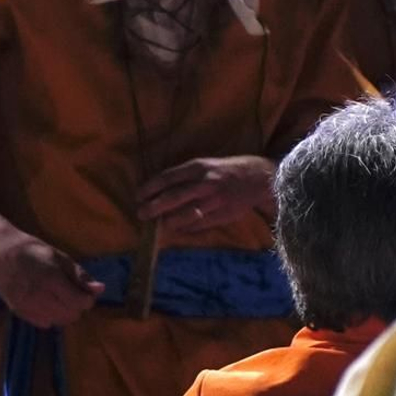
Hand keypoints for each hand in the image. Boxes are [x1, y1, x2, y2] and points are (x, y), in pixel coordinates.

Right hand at [0, 229, 102, 327]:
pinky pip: (44, 324)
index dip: (87, 299)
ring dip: (64, 313)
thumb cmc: (32, 251)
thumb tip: (100, 290)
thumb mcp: (60, 257)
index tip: (85, 292)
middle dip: (77, 307)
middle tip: (72, 294)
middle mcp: (40, 296)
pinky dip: (50, 317)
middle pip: (71, 315)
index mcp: (52, 279)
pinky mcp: (20, 312)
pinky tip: (47, 304)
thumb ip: (79, 275)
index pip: (80, 302)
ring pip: (59, 322)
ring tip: (59, 299)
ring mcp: (28, 306)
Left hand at [134, 154, 274, 228]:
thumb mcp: (205, 165)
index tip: (137, 196)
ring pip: (185, 214)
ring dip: (168, 221)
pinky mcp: (222, 215)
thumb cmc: (225, 170)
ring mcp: (214, 201)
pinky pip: (199, 225)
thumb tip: (159, 190)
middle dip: (154, 207)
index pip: (168, 178)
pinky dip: (185, 228)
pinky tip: (176, 230)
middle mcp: (205, 183)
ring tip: (157, 225)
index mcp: (198, 168)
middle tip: (140, 214)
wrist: (257, 178)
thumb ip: (184, 176)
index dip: (150, 188)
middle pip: (174, 197)